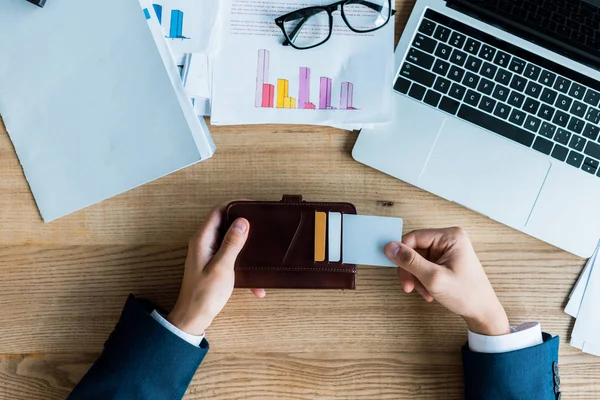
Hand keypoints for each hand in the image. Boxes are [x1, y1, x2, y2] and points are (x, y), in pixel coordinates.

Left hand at [167, 203, 264, 335]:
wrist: (194, 318)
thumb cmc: (205, 293)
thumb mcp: (222, 267)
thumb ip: (232, 243)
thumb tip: (242, 221)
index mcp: (202, 240)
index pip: (218, 211)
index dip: (235, 205)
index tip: (253, 205)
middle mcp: (204, 244)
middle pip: (224, 224)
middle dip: (243, 224)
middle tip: (261, 223)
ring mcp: (208, 255)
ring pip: (230, 241)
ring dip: (245, 246)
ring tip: (262, 248)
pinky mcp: (214, 266)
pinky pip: (231, 258)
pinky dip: (242, 266)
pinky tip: (256, 285)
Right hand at [384, 228, 509, 335]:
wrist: (483, 312)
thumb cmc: (466, 294)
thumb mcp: (433, 278)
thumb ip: (410, 261)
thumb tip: (390, 247)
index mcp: (450, 237)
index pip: (414, 237)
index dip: (402, 254)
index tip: (398, 270)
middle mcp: (449, 239)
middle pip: (414, 249)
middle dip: (410, 270)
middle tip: (409, 286)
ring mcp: (447, 250)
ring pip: (417, 260)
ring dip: (416, 278)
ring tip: (425, 292)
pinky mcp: (445, 260)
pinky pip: (424, 266)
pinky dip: (422, 280)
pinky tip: (429, 291)